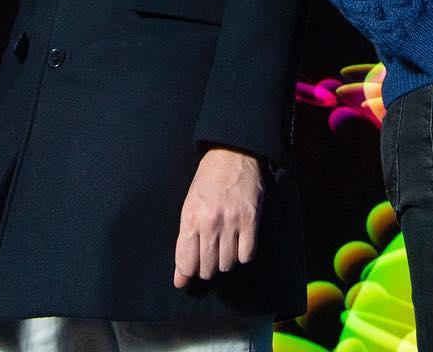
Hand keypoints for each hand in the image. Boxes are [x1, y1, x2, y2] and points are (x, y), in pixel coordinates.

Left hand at [174, 149, 263, 288]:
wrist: (233, 153)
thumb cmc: (208, 180)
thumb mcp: (189, 206)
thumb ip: (184, 242)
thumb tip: (181, 279)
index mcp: (191, 218)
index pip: (186, 263)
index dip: (187, 273)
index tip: (189, 275)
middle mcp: (210, 222)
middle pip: (207, 268)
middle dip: (207, 267)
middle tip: (209, 255)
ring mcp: (232, 221)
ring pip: (227, 264)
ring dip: (225, 261)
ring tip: (225, 246)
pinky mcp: (252, 219)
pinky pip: (247, 254)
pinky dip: (243, 254)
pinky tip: (240, 243)